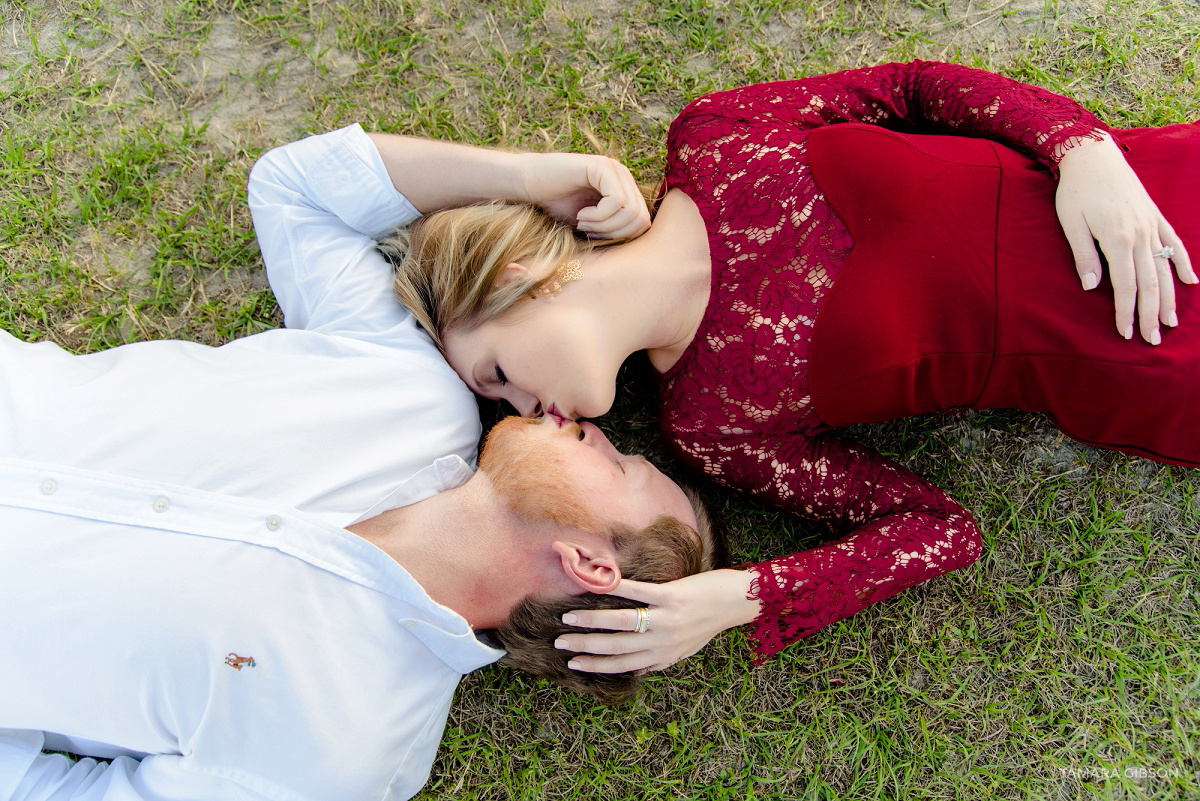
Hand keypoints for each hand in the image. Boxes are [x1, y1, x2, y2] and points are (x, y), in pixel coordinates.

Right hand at [516, 152, 650, 239]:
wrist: (528, 184)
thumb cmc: (556, 206)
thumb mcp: (591, 224)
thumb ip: (614, 229)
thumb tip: (638, 254)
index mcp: (625, 189)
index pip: (643, 223)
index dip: (621, 237)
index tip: (595, 236)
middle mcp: (624, 177)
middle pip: (641, 218)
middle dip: (615, 234)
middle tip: (589, 232)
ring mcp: (615, 169)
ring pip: (631, 211)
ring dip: (605, 226)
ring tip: (583, 223)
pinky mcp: (602, 166)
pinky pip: (617, 201)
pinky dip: (599, 216)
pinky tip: (581, 214)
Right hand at [553, 570, 760, 673]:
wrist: (737, 602)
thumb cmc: (709, 624)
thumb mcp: (685, 650)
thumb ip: (660, 660)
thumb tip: (636, 670)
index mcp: (663, 655)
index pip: (622, 665)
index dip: (596, 665)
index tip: (573, 664)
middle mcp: (662, 641)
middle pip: (615, 646)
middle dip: (585, 645)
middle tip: (560, 642)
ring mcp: (666, 618)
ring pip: (621, 622)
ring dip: (592, 620)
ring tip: (569, 617)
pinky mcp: (671, 596)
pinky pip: (638, 593)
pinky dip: (615, 589)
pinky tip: (598, 584)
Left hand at [1055, 133, 1195, 343]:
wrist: (1094, 155)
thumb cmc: (1076, 191)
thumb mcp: (1071, 224)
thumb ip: (1084, 256)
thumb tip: (1091, 288)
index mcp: (1117, 239)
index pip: (1125, 286)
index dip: (1126, 312)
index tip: (1125, 334)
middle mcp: (1140, 235)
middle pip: (1149, 283)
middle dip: (1150, 314)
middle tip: (1153, 340)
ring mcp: (1152, 225)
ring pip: (1164, 268)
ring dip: (1168, 298)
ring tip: (1170, 322)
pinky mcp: (1156, 216)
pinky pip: (1174, 244)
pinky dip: (1183, 263)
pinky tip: (1191, 282)